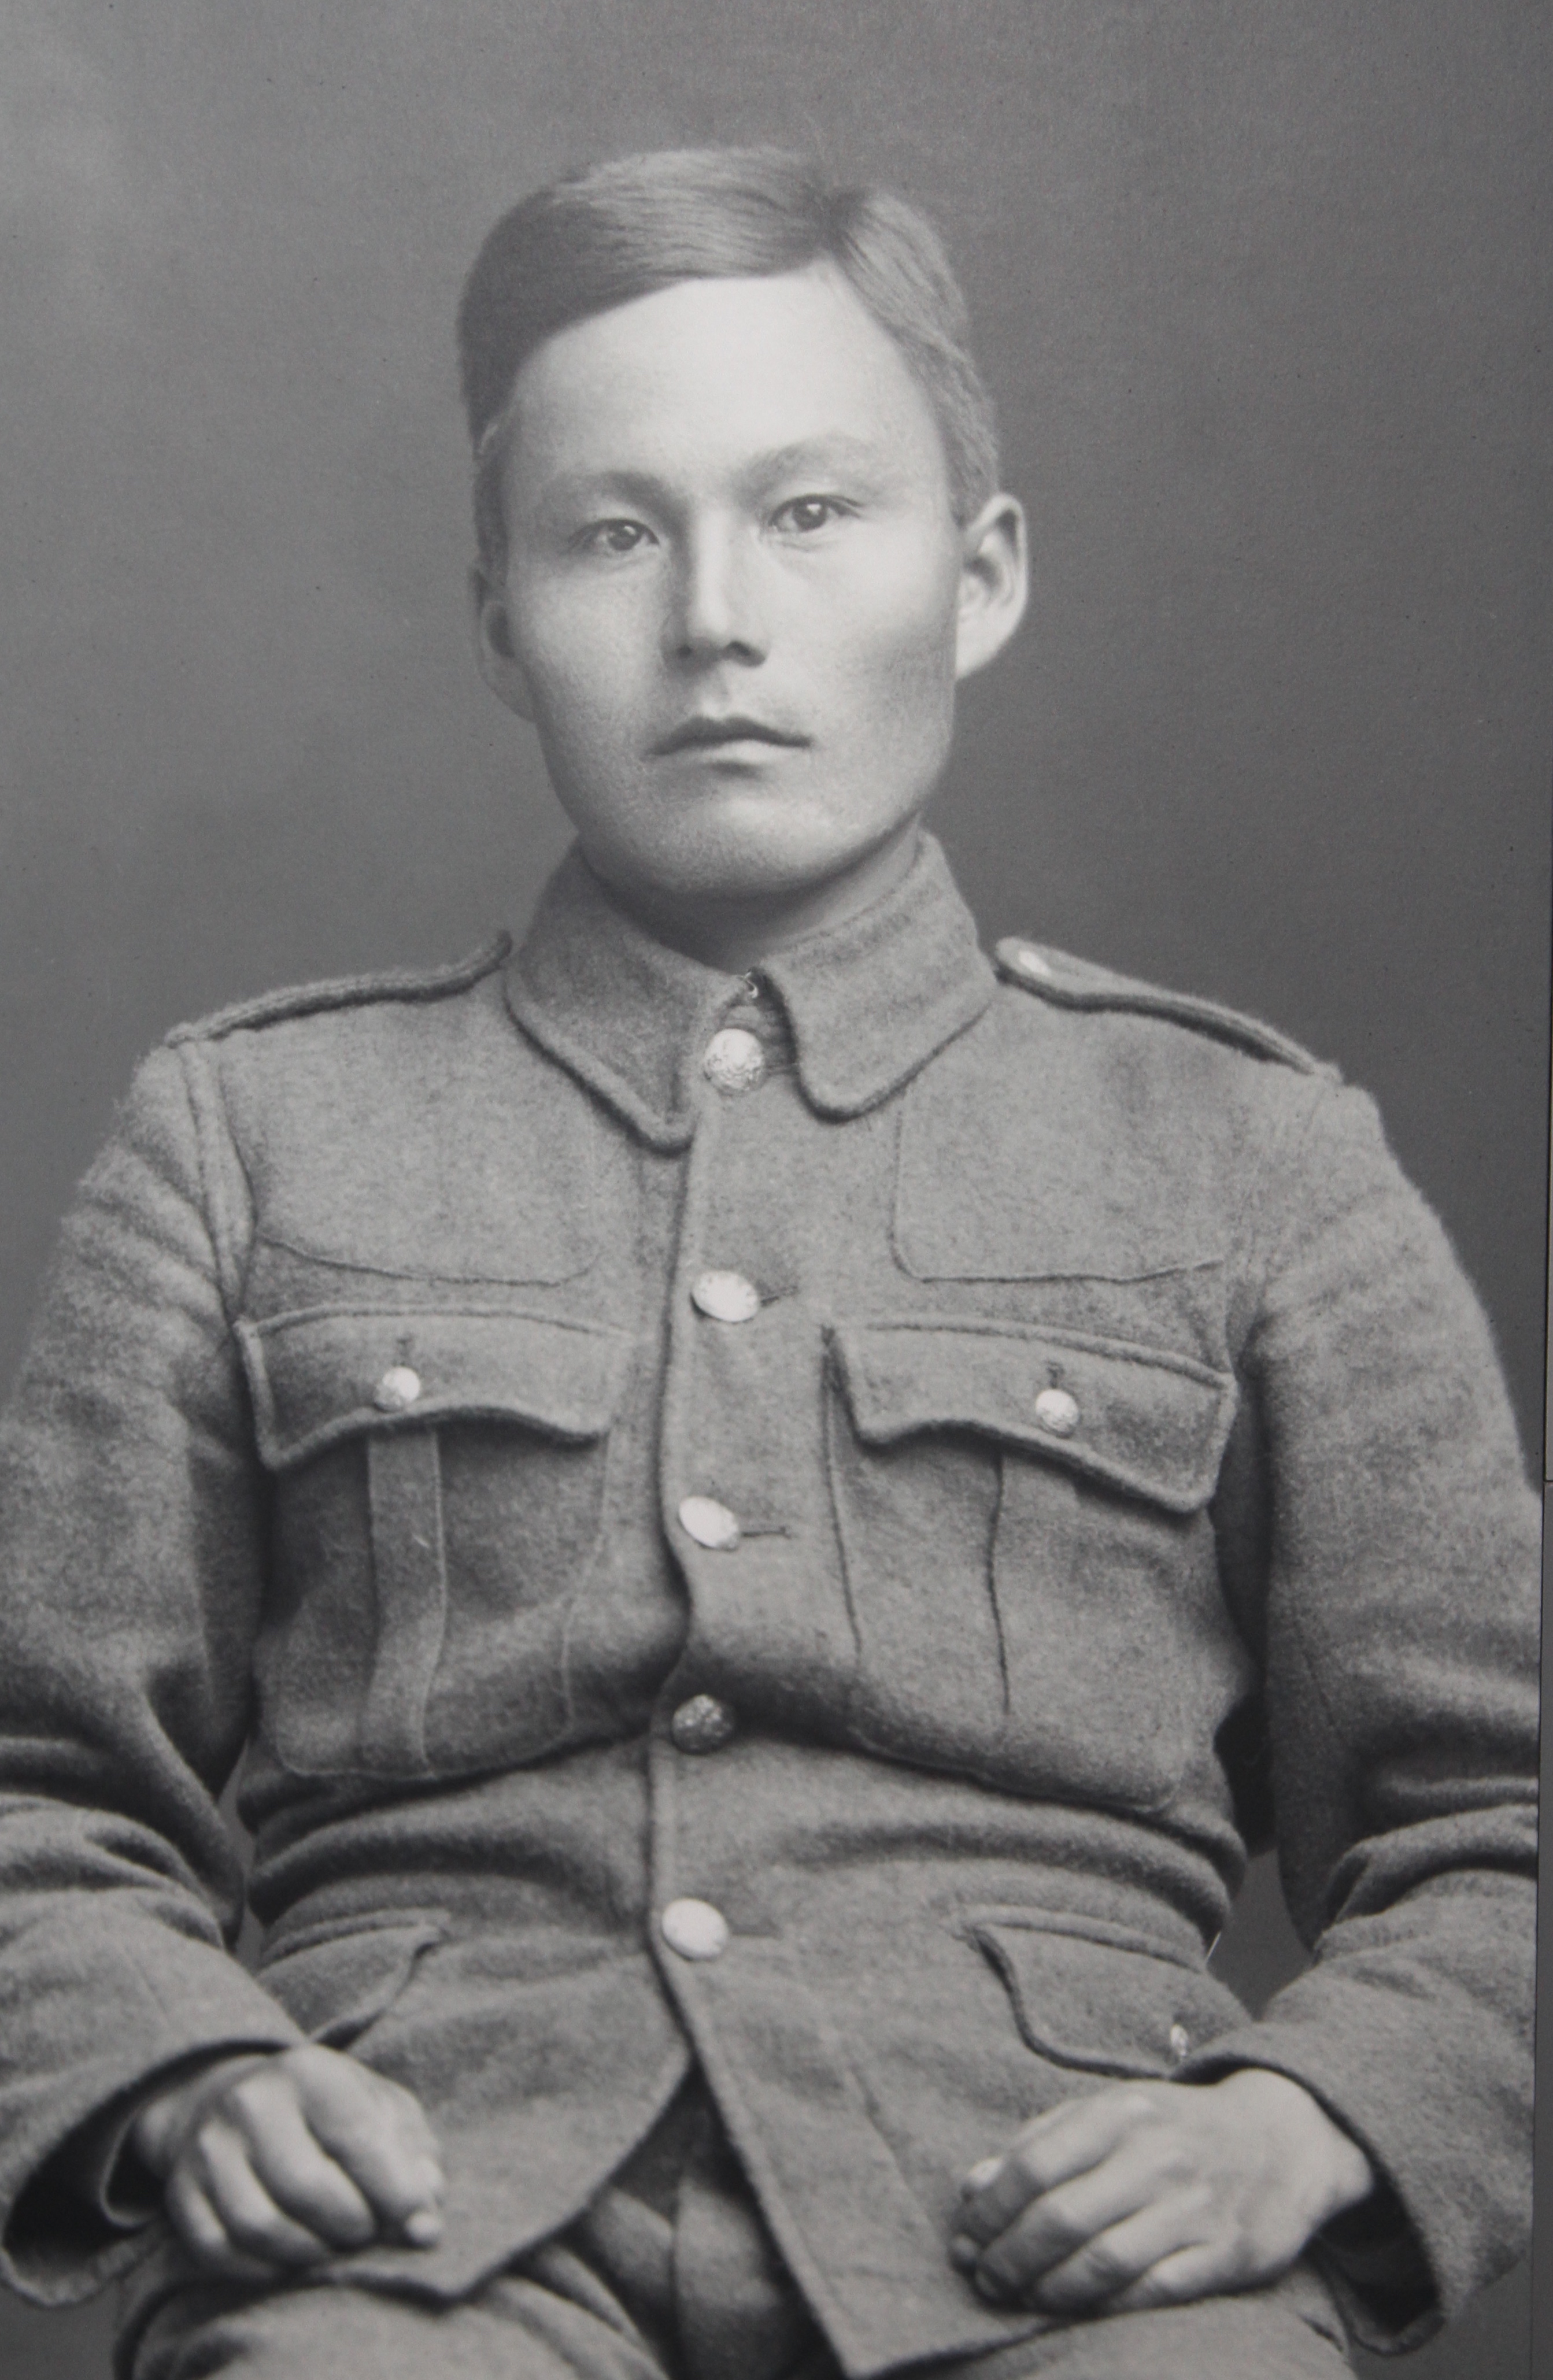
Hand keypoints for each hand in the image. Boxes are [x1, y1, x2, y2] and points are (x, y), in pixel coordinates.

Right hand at [130, 2044, 444, 2278]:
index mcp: (311, 2072)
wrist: (232, 2095)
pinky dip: (261, 2270)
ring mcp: (210, 2147)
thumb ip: (415, 2157)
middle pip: (306, 2187)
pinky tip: (289, 2259)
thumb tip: (426, 2222)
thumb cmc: (328, 2110)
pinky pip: (218, 2250)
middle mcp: (253, 2102)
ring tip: (332, 2246)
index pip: (357, 2137)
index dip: (395, 2192)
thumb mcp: (380, 2108)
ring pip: (258, 2225)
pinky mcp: (182, 2191)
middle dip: (351, 2226)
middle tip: (366, 2233)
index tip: (419, 2226)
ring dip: (308, 2253)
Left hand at [950, 2068, 1372, 2314]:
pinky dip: (1106, 2307)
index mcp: (1118, 2113)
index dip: (989, 2210)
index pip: (1033, 2165)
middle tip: (988, 2278)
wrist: (1280, 2140)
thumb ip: (1039, 2143)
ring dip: (1050, 2289)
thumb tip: (972, 2188)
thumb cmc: (1173, 2129)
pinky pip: (1152, 2292)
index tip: (968, 2238)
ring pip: (1102, 2263)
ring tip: (1024, 2296)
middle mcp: (1155, 2157)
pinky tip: (1080, 2309)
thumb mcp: (1107, 2113)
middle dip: (1010, 2258)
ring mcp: (1192, 2208)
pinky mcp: (1224, 2254)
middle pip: (1060, 2219)